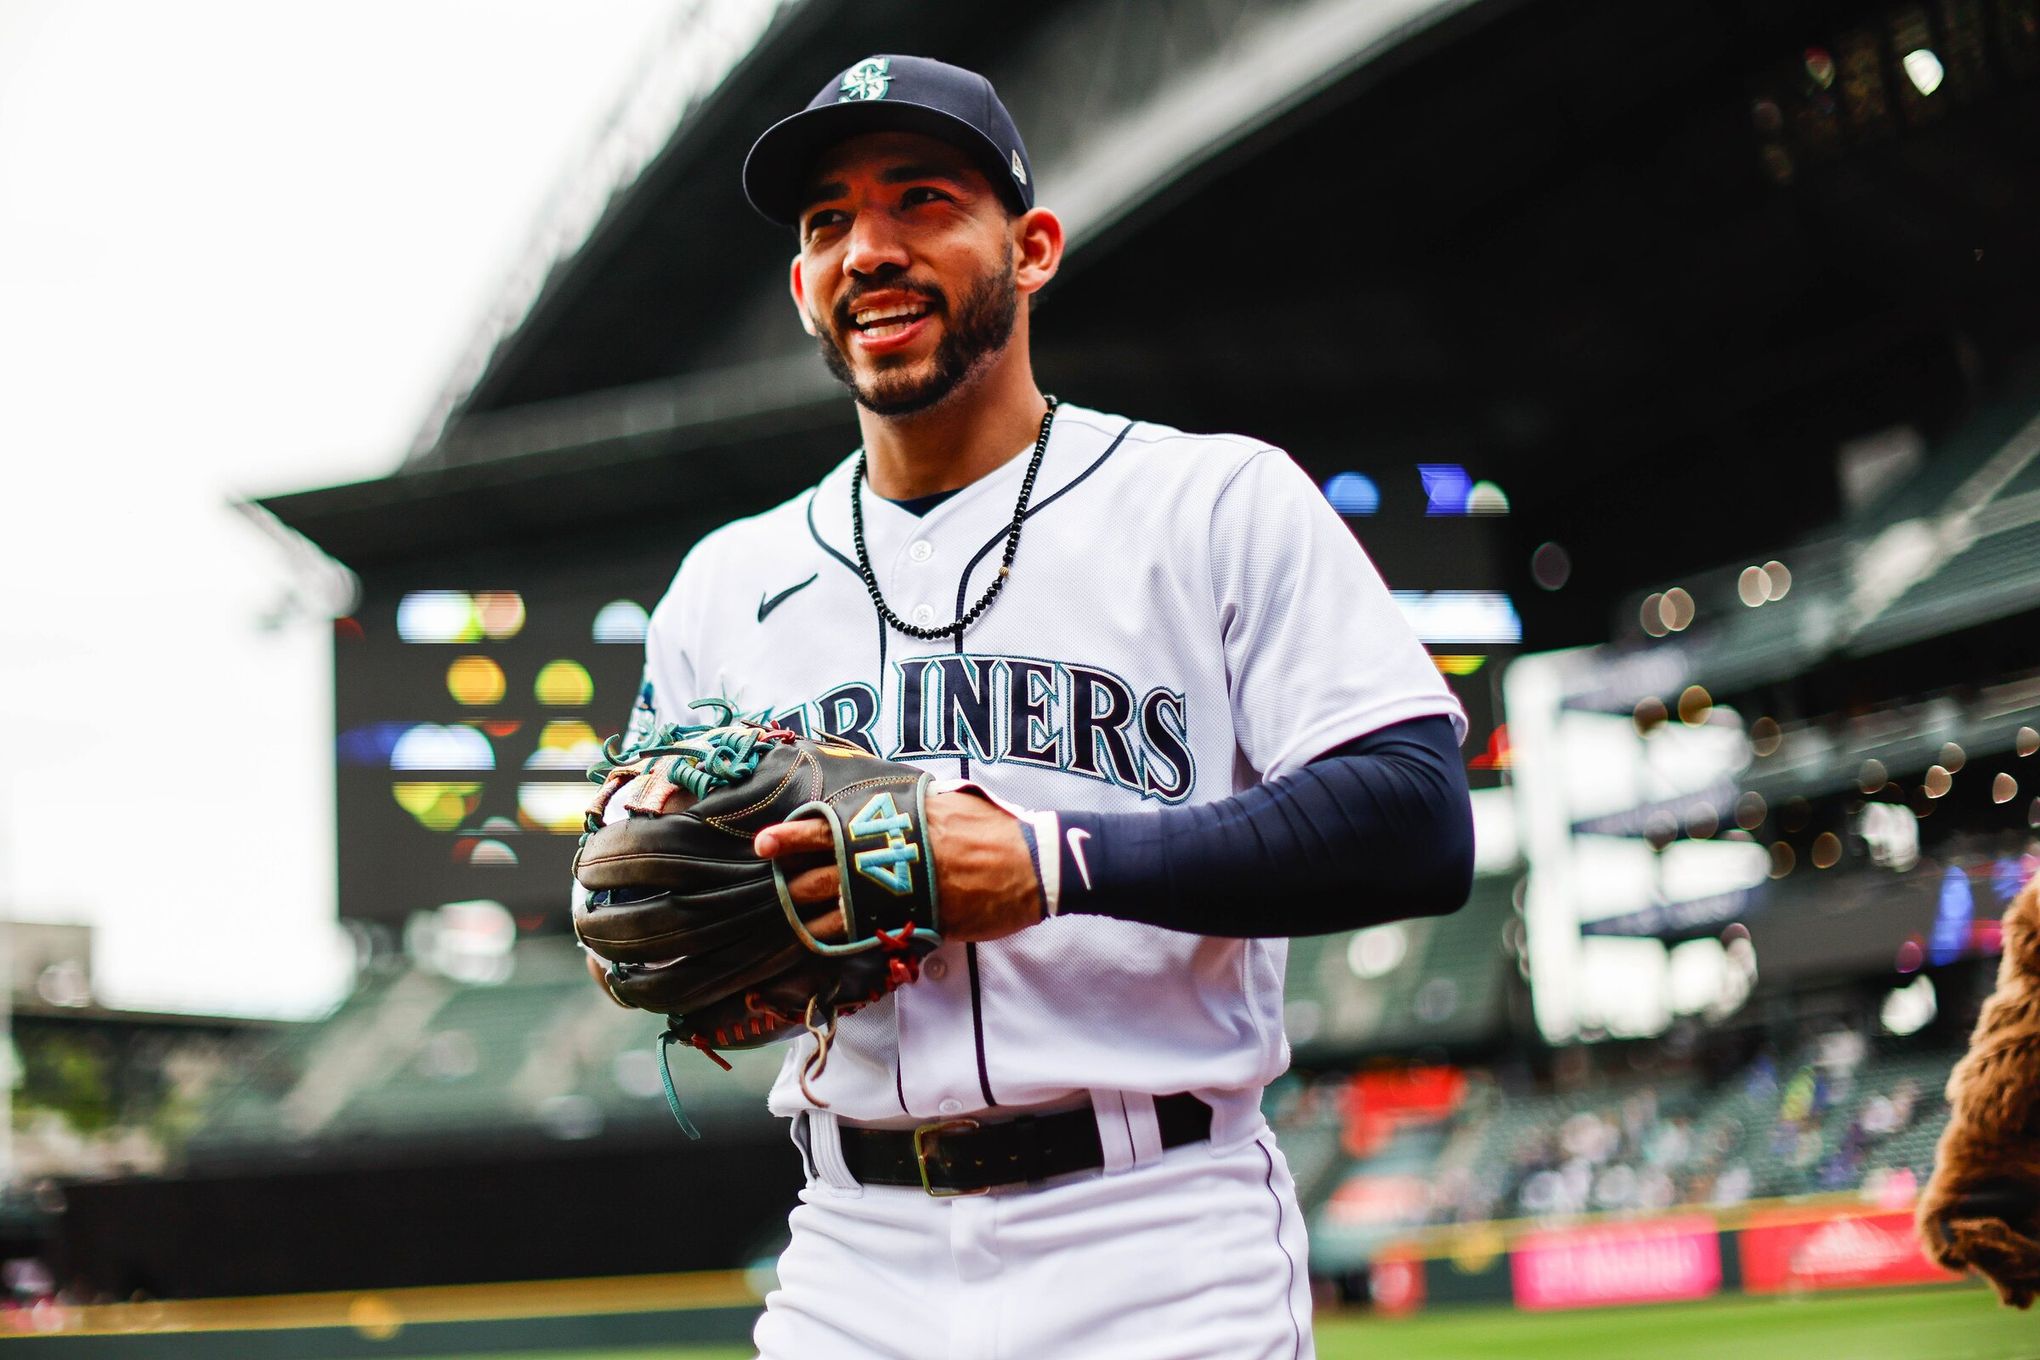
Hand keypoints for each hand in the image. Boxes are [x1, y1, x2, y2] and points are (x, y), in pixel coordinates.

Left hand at [753, 789, 1044, 943]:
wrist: (1030, 864)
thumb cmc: (993, 829)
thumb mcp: (947, 803)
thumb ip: (912, 807)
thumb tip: (890, 805)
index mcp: (896, 821)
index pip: (831, 827)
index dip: (793, 836)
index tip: (765, 843)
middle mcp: (891, 856)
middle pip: (823, 873)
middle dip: (792, 884)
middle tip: (771, 890)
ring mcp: (900, 894)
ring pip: (837, 909)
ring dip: (809, 917)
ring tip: (791, 921)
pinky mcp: (915, 924)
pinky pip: (867, 935)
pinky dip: (843, 941)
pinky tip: (827, 944)